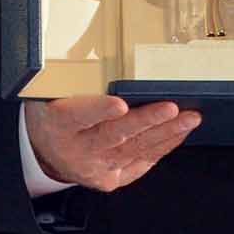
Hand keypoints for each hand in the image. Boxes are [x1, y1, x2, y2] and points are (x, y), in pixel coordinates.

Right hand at [23, 94, 201, 191]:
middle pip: (115, 135)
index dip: (100, 111)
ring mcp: (95, 168)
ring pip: (134, 149)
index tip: (120, 104)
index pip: (79, 116)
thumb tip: (105, 54)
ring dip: (165, 133)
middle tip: (171, 108)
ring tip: (189, 118)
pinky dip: (162, 147)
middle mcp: (77, 150)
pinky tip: (179, 133)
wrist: (45, 154)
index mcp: (59, 124)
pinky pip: (141, 162)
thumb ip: (72, 83)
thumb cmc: (55, 115)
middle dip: (146, 121)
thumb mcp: (49, 95)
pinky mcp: (110, 179)